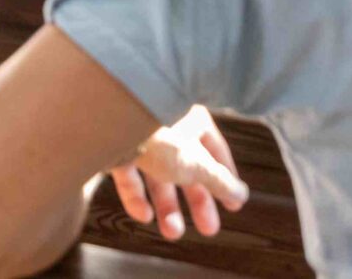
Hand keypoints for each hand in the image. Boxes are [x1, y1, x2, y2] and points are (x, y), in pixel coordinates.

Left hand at [108, 106, 246, 242]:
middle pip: (186, 167)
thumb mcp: (198, 165)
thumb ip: (219, 181)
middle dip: (197, 201)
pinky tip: (143, 214)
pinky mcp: (113, 147)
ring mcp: (138, 135)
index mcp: (191, 118)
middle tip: (209, 229)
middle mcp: (166, 124)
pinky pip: (129, 174)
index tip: (232, 205)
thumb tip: (241, 194)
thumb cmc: (161, 138)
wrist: (110, 124)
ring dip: (166, 206)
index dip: (225, 177)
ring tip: (173, 232)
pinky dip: (136, 196)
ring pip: (157, 175)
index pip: (215, 149)